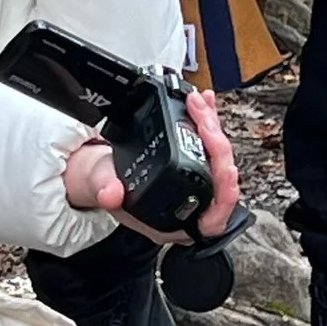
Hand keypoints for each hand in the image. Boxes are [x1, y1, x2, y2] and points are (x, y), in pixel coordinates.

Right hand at [62, 87, 240, 242]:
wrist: (100, 171)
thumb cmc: (105, 185)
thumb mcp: (100, 186)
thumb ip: (105, 190)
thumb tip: (110, 193)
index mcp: (172, 221)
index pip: (213, 217)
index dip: (225, 195)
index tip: (226, 170)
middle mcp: (189, 205)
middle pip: (220, 179)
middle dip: (217, 147)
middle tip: (204, 122)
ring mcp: (194, 182)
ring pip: (218, 159)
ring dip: (213, 128)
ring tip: (200, 106)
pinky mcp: (193, 162)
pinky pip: (209, 144)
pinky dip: (209, 121)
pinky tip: (206, 104)